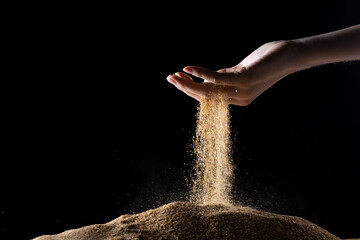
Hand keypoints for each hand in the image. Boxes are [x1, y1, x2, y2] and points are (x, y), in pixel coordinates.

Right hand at [167, 40, 298, 105]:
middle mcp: (238, 99)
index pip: (209, 98)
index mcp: (237, 98)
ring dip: (189, 83)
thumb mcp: (241, 71)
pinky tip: (189, 68)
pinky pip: (218, 78)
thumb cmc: (265, 62)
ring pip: (209, 91)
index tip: (177, 80)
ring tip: (174, 76)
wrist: (290, 56)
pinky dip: (202, 73)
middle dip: (185, 88)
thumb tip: (206, 77)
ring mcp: (242, 91)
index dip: (191, 90)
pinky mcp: (245, 79)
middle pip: (206, 97)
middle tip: (169, 78)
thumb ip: (224, 77)